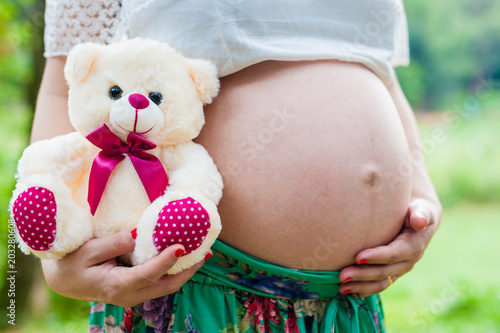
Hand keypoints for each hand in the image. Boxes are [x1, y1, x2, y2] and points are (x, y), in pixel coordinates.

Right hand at [41, 230, 208, 306]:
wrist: (63, 280)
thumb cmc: (72, 263)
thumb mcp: (88, 250)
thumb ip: (114, 243)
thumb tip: (138, 234)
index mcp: (116, 286)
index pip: (148, 275)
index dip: (166, 261)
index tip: (181, 246)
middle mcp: (130, 296)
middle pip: (167, 286)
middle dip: (189, 270)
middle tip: (206, 252)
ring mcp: (134, 296)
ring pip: (167, 287)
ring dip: (185, 271)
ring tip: (202, 253)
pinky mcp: (136, 290)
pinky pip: (160, 283)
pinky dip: (174, 271)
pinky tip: (183, 257)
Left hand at [338, 198, 440, 296]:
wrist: (419, 221)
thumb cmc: (415, 210)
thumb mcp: (421, 209)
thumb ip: (420, 214)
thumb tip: (420, 222)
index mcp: (413, 246)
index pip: (393, 254)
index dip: (376, 257)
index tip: (358, 257)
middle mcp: (407, 262)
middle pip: (383, 272)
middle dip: (362, 275)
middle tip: (341, 275)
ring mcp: (399, 270)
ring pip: (380, 283)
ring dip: (360, 286)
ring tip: (341, 288)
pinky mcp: (391, 274)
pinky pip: (378, 285)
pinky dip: (363, 289)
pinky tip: (347, 290)